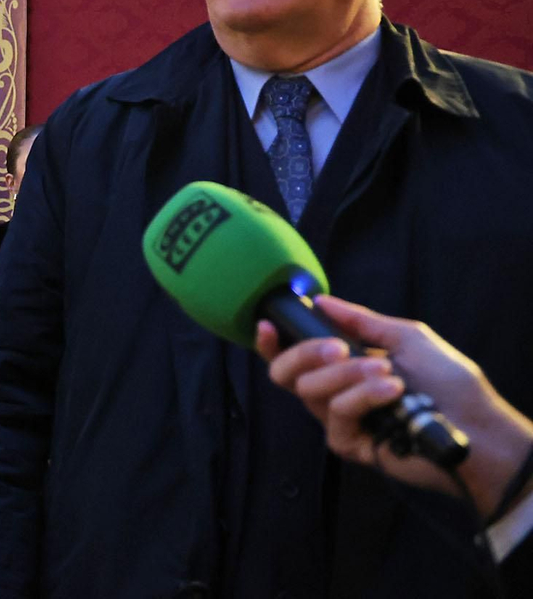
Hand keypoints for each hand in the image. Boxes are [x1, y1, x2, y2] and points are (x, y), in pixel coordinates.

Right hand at [257, 294, 532, 517]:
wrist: (476, 425)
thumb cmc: (449, 382)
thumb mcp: (405, 337)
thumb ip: (360, 321)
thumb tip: (321, 300)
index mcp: (342, 365)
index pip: (292, 356)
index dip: (272, 342)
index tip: (269, 323)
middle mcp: (334, 392)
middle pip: (285, 374)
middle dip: (305, 352)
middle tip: (338, 347)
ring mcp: (340, 419)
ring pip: (309, 390)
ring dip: (349, 375)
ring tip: (390, 375)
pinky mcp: (349, 443)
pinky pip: (336, 414)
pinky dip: (363, 398)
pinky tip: (393, 394)